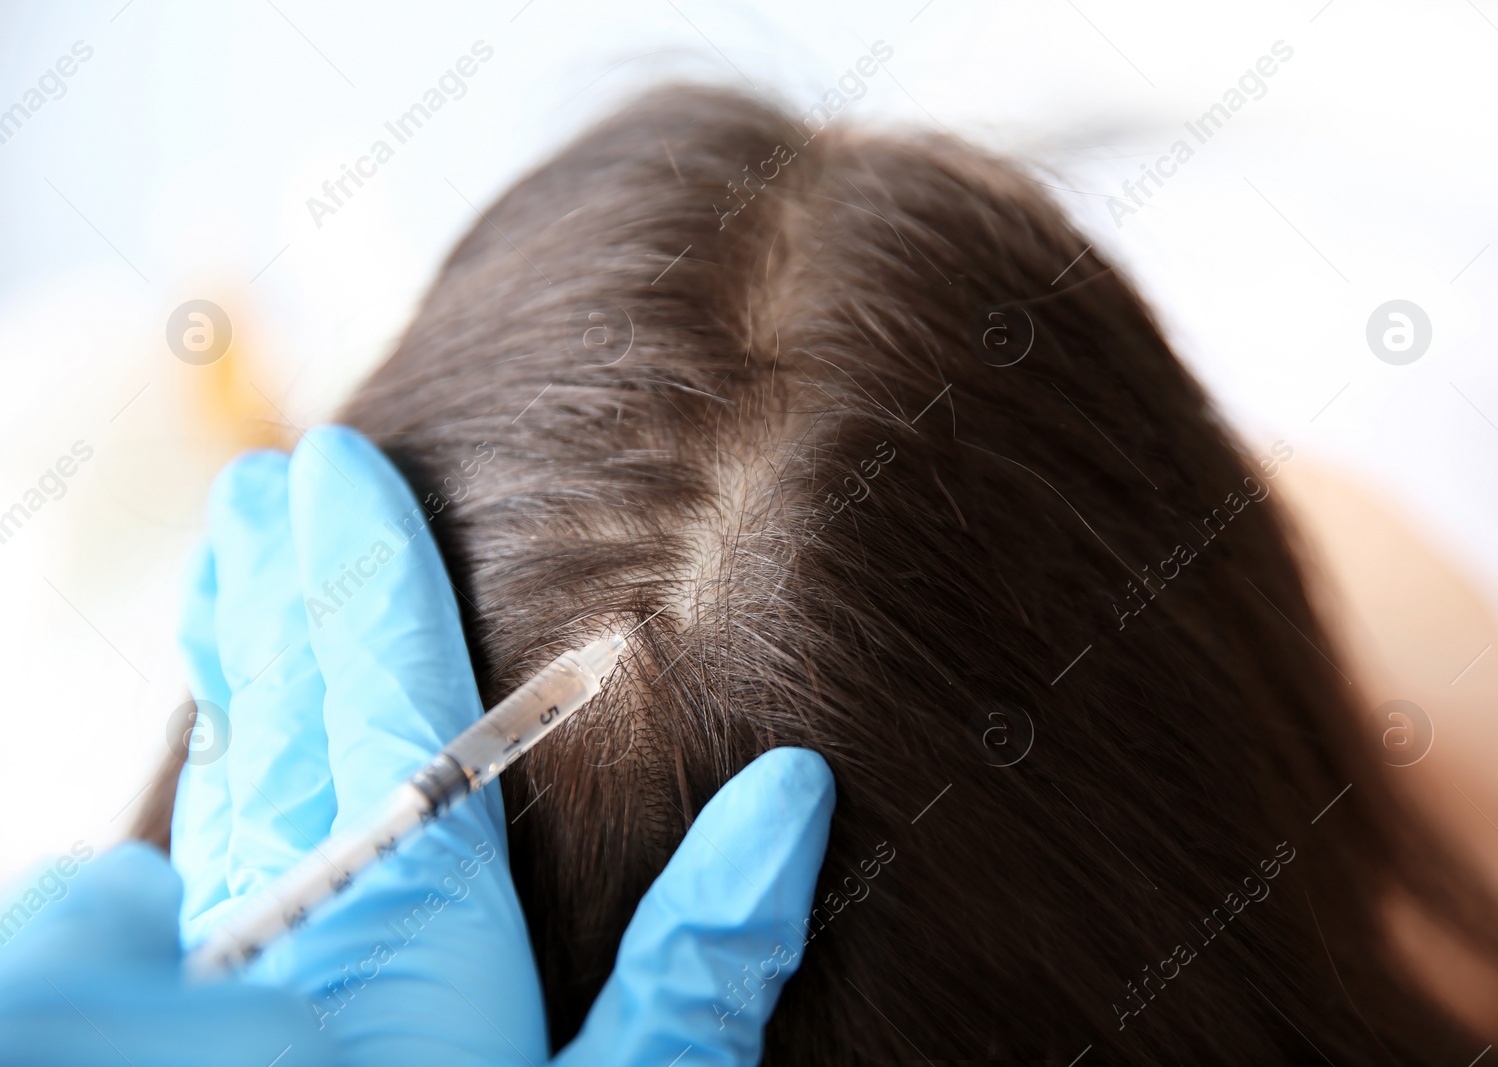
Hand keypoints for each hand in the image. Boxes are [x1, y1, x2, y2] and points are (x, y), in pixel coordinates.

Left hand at [164, 425, 834, 1064]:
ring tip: (232, 585)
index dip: (367, 567)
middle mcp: (301, 926)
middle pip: (276, 719)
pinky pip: (198, 866)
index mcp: (413, 929)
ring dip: (232, 671)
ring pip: (222, 785)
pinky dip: (216, 781)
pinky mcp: (205, 1008)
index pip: (388, 698)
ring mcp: (236, 969)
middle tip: (258, 492)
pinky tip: (226, 765)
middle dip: (271, 591)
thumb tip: (790, 792)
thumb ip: (699, 968)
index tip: (340, 463)